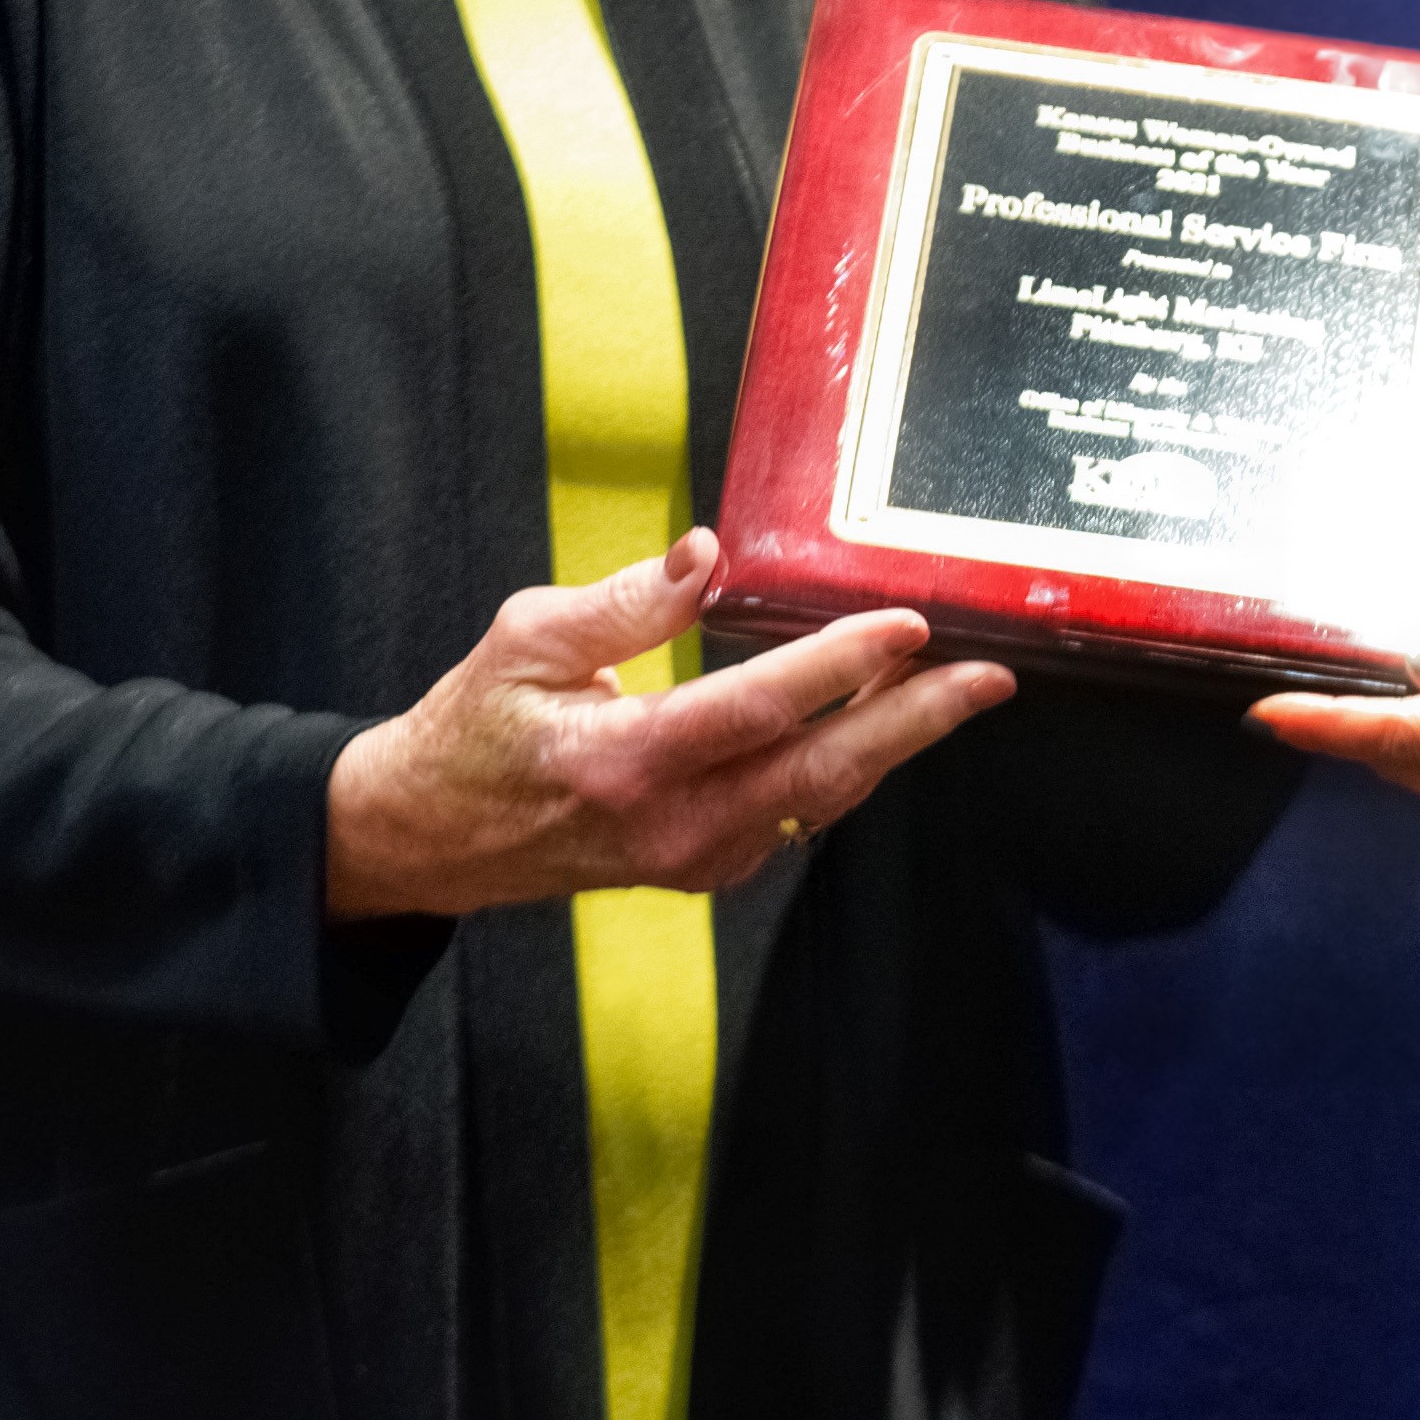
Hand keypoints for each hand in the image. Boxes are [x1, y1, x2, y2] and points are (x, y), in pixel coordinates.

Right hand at [325, 532, 1009, 914]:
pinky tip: (883, 726)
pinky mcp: (702, 867)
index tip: (907, 624)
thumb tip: (708, 552)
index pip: (758, 710)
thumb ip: (628, 600)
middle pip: (821, 774)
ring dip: (893, 744)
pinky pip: (795, 817)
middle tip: (988, 676)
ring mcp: (693, 856)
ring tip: (956, 687)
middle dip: (915, 722)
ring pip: (820, 802)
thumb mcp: (527, 640)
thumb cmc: (475, 728)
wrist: (432, 837)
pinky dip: (847, 772)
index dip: (841, 667)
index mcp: (625, 759)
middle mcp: (672, 823)